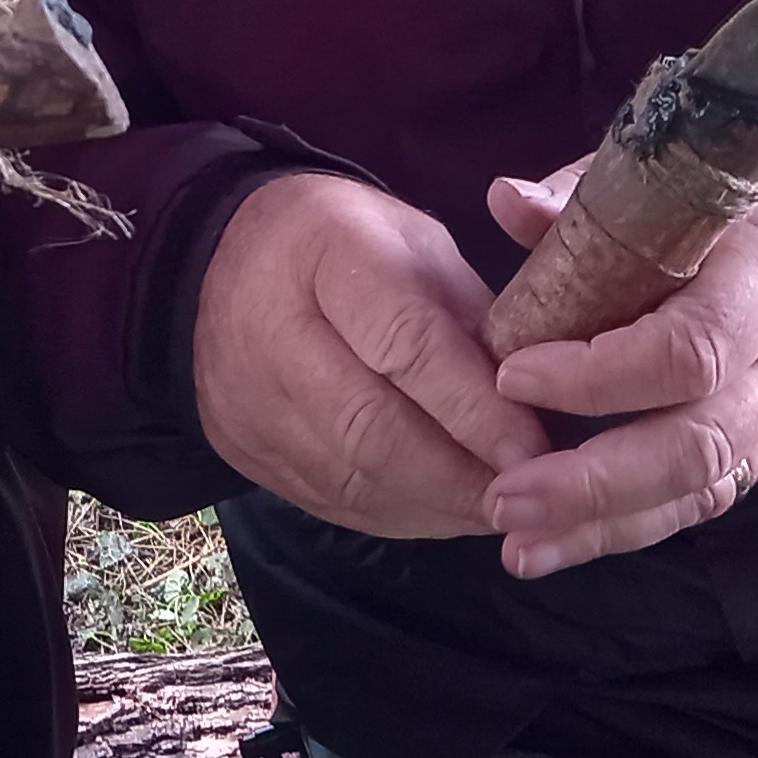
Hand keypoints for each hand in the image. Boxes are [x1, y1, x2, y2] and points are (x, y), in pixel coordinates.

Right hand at [193, 174, 550, 536]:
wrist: (220, 265)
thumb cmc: (343, 243)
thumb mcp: (415, 244)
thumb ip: (470, 316)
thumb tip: (535, 402)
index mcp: (328, 255)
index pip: (406, 345)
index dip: (474, 406)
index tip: (537, 448)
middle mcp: (275, 337)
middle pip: (374, 429)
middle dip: (463, 472)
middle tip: (535, 494)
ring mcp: (250, 406)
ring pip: (356, 480)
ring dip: (440, 504)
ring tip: (505, 508)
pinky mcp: (246, 455)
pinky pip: (336, 503)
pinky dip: (405, 514)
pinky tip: (450, 511)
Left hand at [476, 129, 757, 579]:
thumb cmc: (742, 199)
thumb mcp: (675, 178)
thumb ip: (587, 199)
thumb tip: (504, 201)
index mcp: (756, 282)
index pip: (689, 349)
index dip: (599, 373)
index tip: (511, 372)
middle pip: (695, 443)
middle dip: (594, 480)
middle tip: (504, 494)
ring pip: (698, 488)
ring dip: (603, 525)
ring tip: (518, 544)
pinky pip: (699, 502)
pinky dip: (625, 530)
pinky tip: (554, 545)